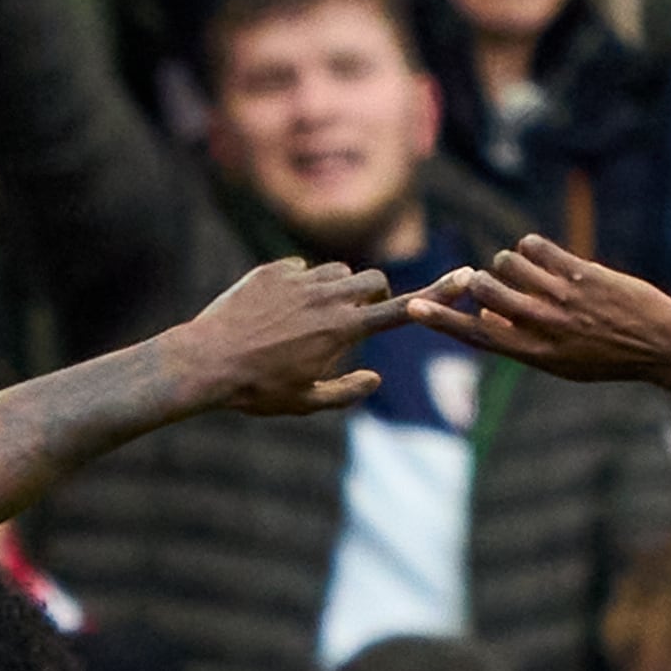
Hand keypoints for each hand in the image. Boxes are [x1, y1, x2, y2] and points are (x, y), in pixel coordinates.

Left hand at [168, 256, 416, 420]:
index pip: (400, 309)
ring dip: (335, 289)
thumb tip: (373, 376)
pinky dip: (299, 284)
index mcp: (343, 329)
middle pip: (372, 279)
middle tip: (350, 321)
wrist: (205, 362)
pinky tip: (274, 310)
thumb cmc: (258, 390)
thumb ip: (347, 390)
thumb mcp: (306, 402)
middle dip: (371, 295)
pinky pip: (300, 268)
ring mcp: (300, 279)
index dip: (438, 293)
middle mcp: (327, 296)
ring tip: (306, 320)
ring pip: (338, 271)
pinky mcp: (273, 270)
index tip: (465, 276)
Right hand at [404, 236, 670, 408]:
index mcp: (534, 353)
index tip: (415, 308)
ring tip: (530, 271)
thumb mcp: (562, 361)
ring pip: (508, 263)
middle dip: (484, 281)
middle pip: (486, 291)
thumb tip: (487, 316)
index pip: (477, 337)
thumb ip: (522, 339)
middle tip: (498, 281)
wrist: (662, 347)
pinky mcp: (581, 272)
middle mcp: (543, 325)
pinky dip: (532, 247)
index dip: (443, 321)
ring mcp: (562, 298)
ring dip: (510, 262)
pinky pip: (535, 246)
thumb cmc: (610, 358)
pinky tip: (545, 256)